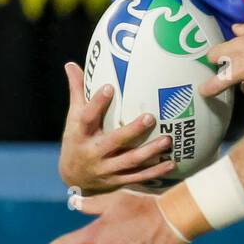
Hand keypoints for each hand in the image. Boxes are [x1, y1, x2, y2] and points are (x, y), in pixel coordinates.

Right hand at [59, 63, 176, 193]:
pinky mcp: (117, 180)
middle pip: (114, 141)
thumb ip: (77, 91)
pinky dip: (155, 172)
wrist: (72, 178)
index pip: (86, 118)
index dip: (96, 103)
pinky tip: (172, 163)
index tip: (109, 87)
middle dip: (132, 130)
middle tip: (150, 116)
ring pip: (130, 161)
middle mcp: (93, 152)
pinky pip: (138, 177)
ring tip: (168, 140)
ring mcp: (106, 169)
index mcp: (80, 134)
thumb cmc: (76, 139)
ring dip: (150, 152)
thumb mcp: (73, 117)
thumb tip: (71, 63)